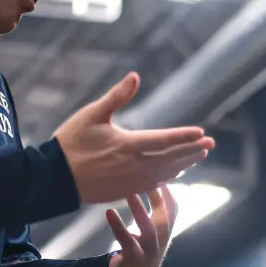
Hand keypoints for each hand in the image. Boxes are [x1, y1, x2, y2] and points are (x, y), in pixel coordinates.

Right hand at [53, 73, 213, 203]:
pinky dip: (168, 177)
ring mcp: (131, 181)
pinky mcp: (125, 190)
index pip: (166, 140)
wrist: (54, 179)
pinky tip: (174, 173)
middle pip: (172, 159)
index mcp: (129, 145)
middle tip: (211, 145)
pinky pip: (153, 185)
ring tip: (198, 157)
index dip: (185, 137)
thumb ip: (117, 96)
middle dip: (192, 151)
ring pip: (165, 173)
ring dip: (183, 164)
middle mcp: (135, 165)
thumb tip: (135, 76)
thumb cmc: (71, 143)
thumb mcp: (92, 114)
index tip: (202, 133)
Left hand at [107, 185, 176, 266]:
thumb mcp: (154, 227)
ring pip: (148, 229)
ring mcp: (150, 250)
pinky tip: (110, 212)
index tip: (159, 170)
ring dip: (139, 210)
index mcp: (166, 229)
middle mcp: (162, 239)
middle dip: (157, 197)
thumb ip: (156, 208)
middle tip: (147, 177)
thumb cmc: (144, 246)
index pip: (173, 207)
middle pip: (164, 216)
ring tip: (129, 193)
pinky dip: (118, 226)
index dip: (168, 190)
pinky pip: (127, 241)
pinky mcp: (135, 258)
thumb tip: (151, 178)